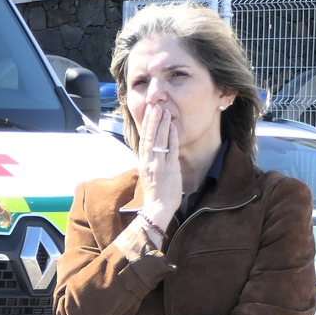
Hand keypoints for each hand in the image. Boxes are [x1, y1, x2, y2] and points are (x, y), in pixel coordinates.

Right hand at [136, 100, 180, 223]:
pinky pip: (171, 150)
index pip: (143, 138)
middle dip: (152, 120)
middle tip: (155, 105)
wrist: (158, 208)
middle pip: (149, 136)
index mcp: (142, 161)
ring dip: (162, 125)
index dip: (146, 123)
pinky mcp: (169, 169)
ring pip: (159, 141)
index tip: (149, 111)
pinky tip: (173, 127)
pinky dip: (171, 138)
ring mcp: (158, 165)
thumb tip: (153, 146)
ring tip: (165, 111)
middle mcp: (148, 161)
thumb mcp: (148, 172)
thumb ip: (150, 159)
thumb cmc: (155, 192)